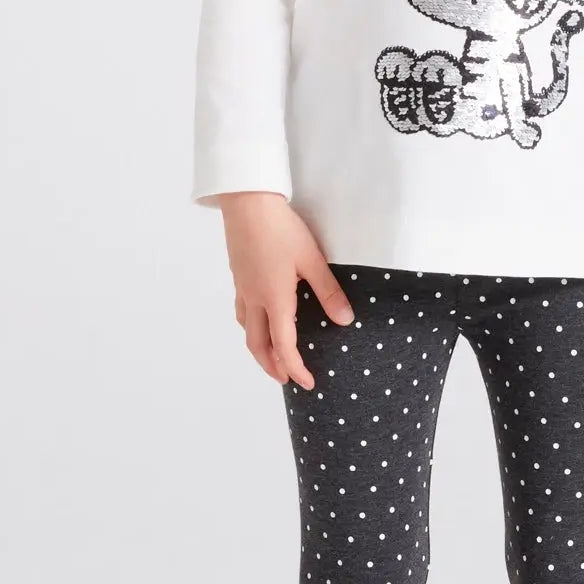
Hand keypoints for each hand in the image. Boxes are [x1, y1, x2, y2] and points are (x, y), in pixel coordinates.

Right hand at [217, 193, 354, 388]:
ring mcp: (242, 287)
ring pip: (246, 328)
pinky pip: (241, 310)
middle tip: (287, 378)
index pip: (284, 346)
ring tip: (273, 353)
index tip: (308, 383)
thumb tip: (345, 320)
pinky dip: (251, 325)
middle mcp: (253, 298)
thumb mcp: (312, 260)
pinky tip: (261, 316)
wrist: (246, 201)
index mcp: (274, 299)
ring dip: (259, 348)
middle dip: (271, 366)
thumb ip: (329, 292)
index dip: (296, 368)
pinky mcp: (238, 274)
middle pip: (257, 345)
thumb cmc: (280, 227)